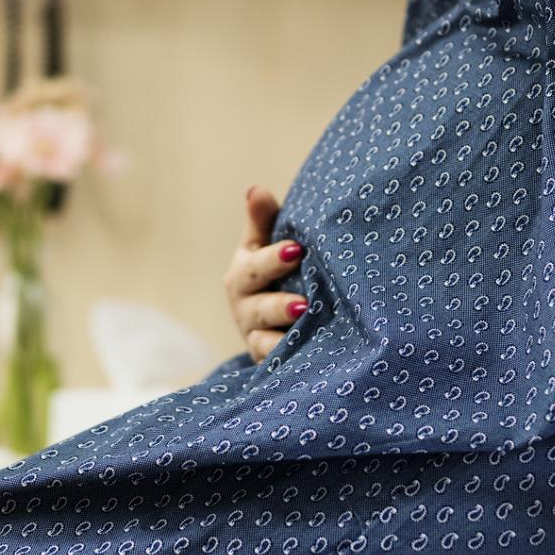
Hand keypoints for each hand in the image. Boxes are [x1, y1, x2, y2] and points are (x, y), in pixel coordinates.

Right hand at [224, 184, 306, 362]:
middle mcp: (245, 307)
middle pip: (258, 307)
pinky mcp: (269, 360)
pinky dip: (288, 361)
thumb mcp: (267, 244)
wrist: (280, 316)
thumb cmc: (277, 270)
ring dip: (284, 339)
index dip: (272, 259)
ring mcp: (256, 336)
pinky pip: (275, 364)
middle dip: (278, 305)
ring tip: (308, 336)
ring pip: (264, 340)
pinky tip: (310, 358)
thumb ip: (263, 220)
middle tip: (305, 302)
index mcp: (244, 273)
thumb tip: (255, 190)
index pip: (254, 266)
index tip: (296, 249)